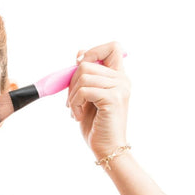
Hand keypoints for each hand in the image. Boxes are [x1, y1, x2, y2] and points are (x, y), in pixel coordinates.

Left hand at [67, 42, 129, 158]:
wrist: (106, 148)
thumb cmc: (95, 124)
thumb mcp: (87, 96)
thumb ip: (85, 75)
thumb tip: (79, 53)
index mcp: (118, 77)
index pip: (113, 46)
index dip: (93, 52)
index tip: (80, 69)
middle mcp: (122, 80)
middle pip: (87, 62)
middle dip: (72, 82)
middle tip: (72, 102)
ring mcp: (119, 88)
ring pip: (83, 76)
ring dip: (72, 96)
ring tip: (76, 111)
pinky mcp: (113, 98)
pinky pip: (84, 90)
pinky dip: (75, 104)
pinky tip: (78, 116)